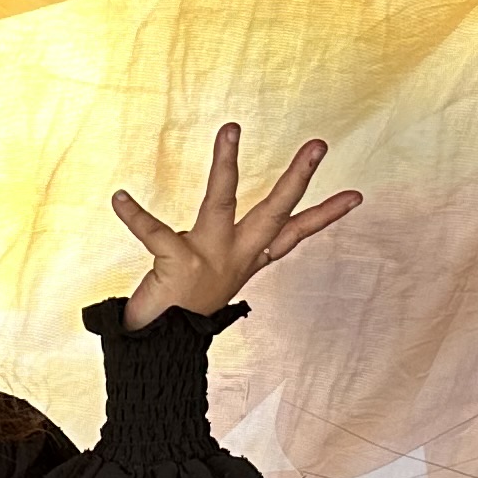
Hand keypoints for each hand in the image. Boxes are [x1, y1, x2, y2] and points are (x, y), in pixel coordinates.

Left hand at [114, 125, 360, 328]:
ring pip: (222, 202)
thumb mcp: (220, 279)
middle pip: (274, 212)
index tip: (357, 196)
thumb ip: (233, 252)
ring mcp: (208, 258)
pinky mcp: (177, 263)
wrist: (161, 348)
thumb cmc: (185, 308)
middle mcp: (234, 256)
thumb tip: (238, 238)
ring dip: (226, 164)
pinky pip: (154, 232)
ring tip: (232, 129)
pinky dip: (134, 215)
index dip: (325, 216)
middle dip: (297, 178)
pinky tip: (120, 197)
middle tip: (318, 145)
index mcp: (246, 259)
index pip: (293, 234)